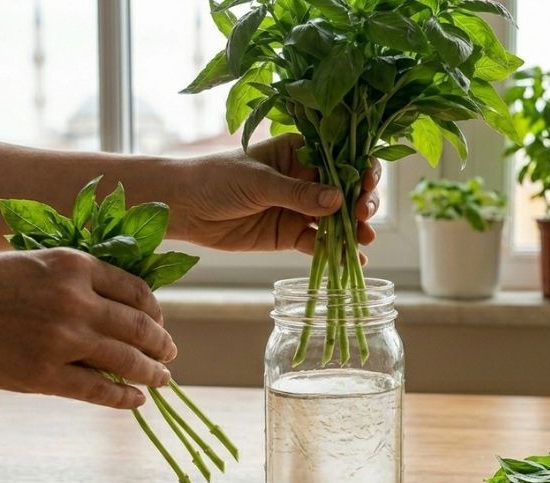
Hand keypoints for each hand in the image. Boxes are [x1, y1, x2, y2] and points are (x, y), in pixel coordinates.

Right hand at [0, 249, 175, 408]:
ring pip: (126, 360)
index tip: (160, 322)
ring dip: (152, 372)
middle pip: (139, 326)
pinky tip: (137, 401)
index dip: (155, 311)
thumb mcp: (38, 265)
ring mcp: (60, 339)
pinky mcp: (42, 375)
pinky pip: (98, 390)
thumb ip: (81, 282)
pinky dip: (124, 398)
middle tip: (170, 353)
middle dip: (162, 344)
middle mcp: (75, 300)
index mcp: (75, 266)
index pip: (136, 290)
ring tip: (162, 379)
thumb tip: (126, 310)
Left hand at [173, 134, 380, 257]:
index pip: (340, 157)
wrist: (183, 207)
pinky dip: (334, 253)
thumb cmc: (216, 178)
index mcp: (300, 152)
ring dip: (354, 229)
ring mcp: (298, 208)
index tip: (365, 184)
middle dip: (361, 201)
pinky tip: (351, 262)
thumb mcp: (258, 181)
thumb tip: (338, 200)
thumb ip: (297, 193)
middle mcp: (305, 179)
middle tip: (362, 215)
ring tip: (365, 240)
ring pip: (336, 219)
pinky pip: (317, 244)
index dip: (359, 170)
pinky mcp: (288, 234)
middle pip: (345, 190)